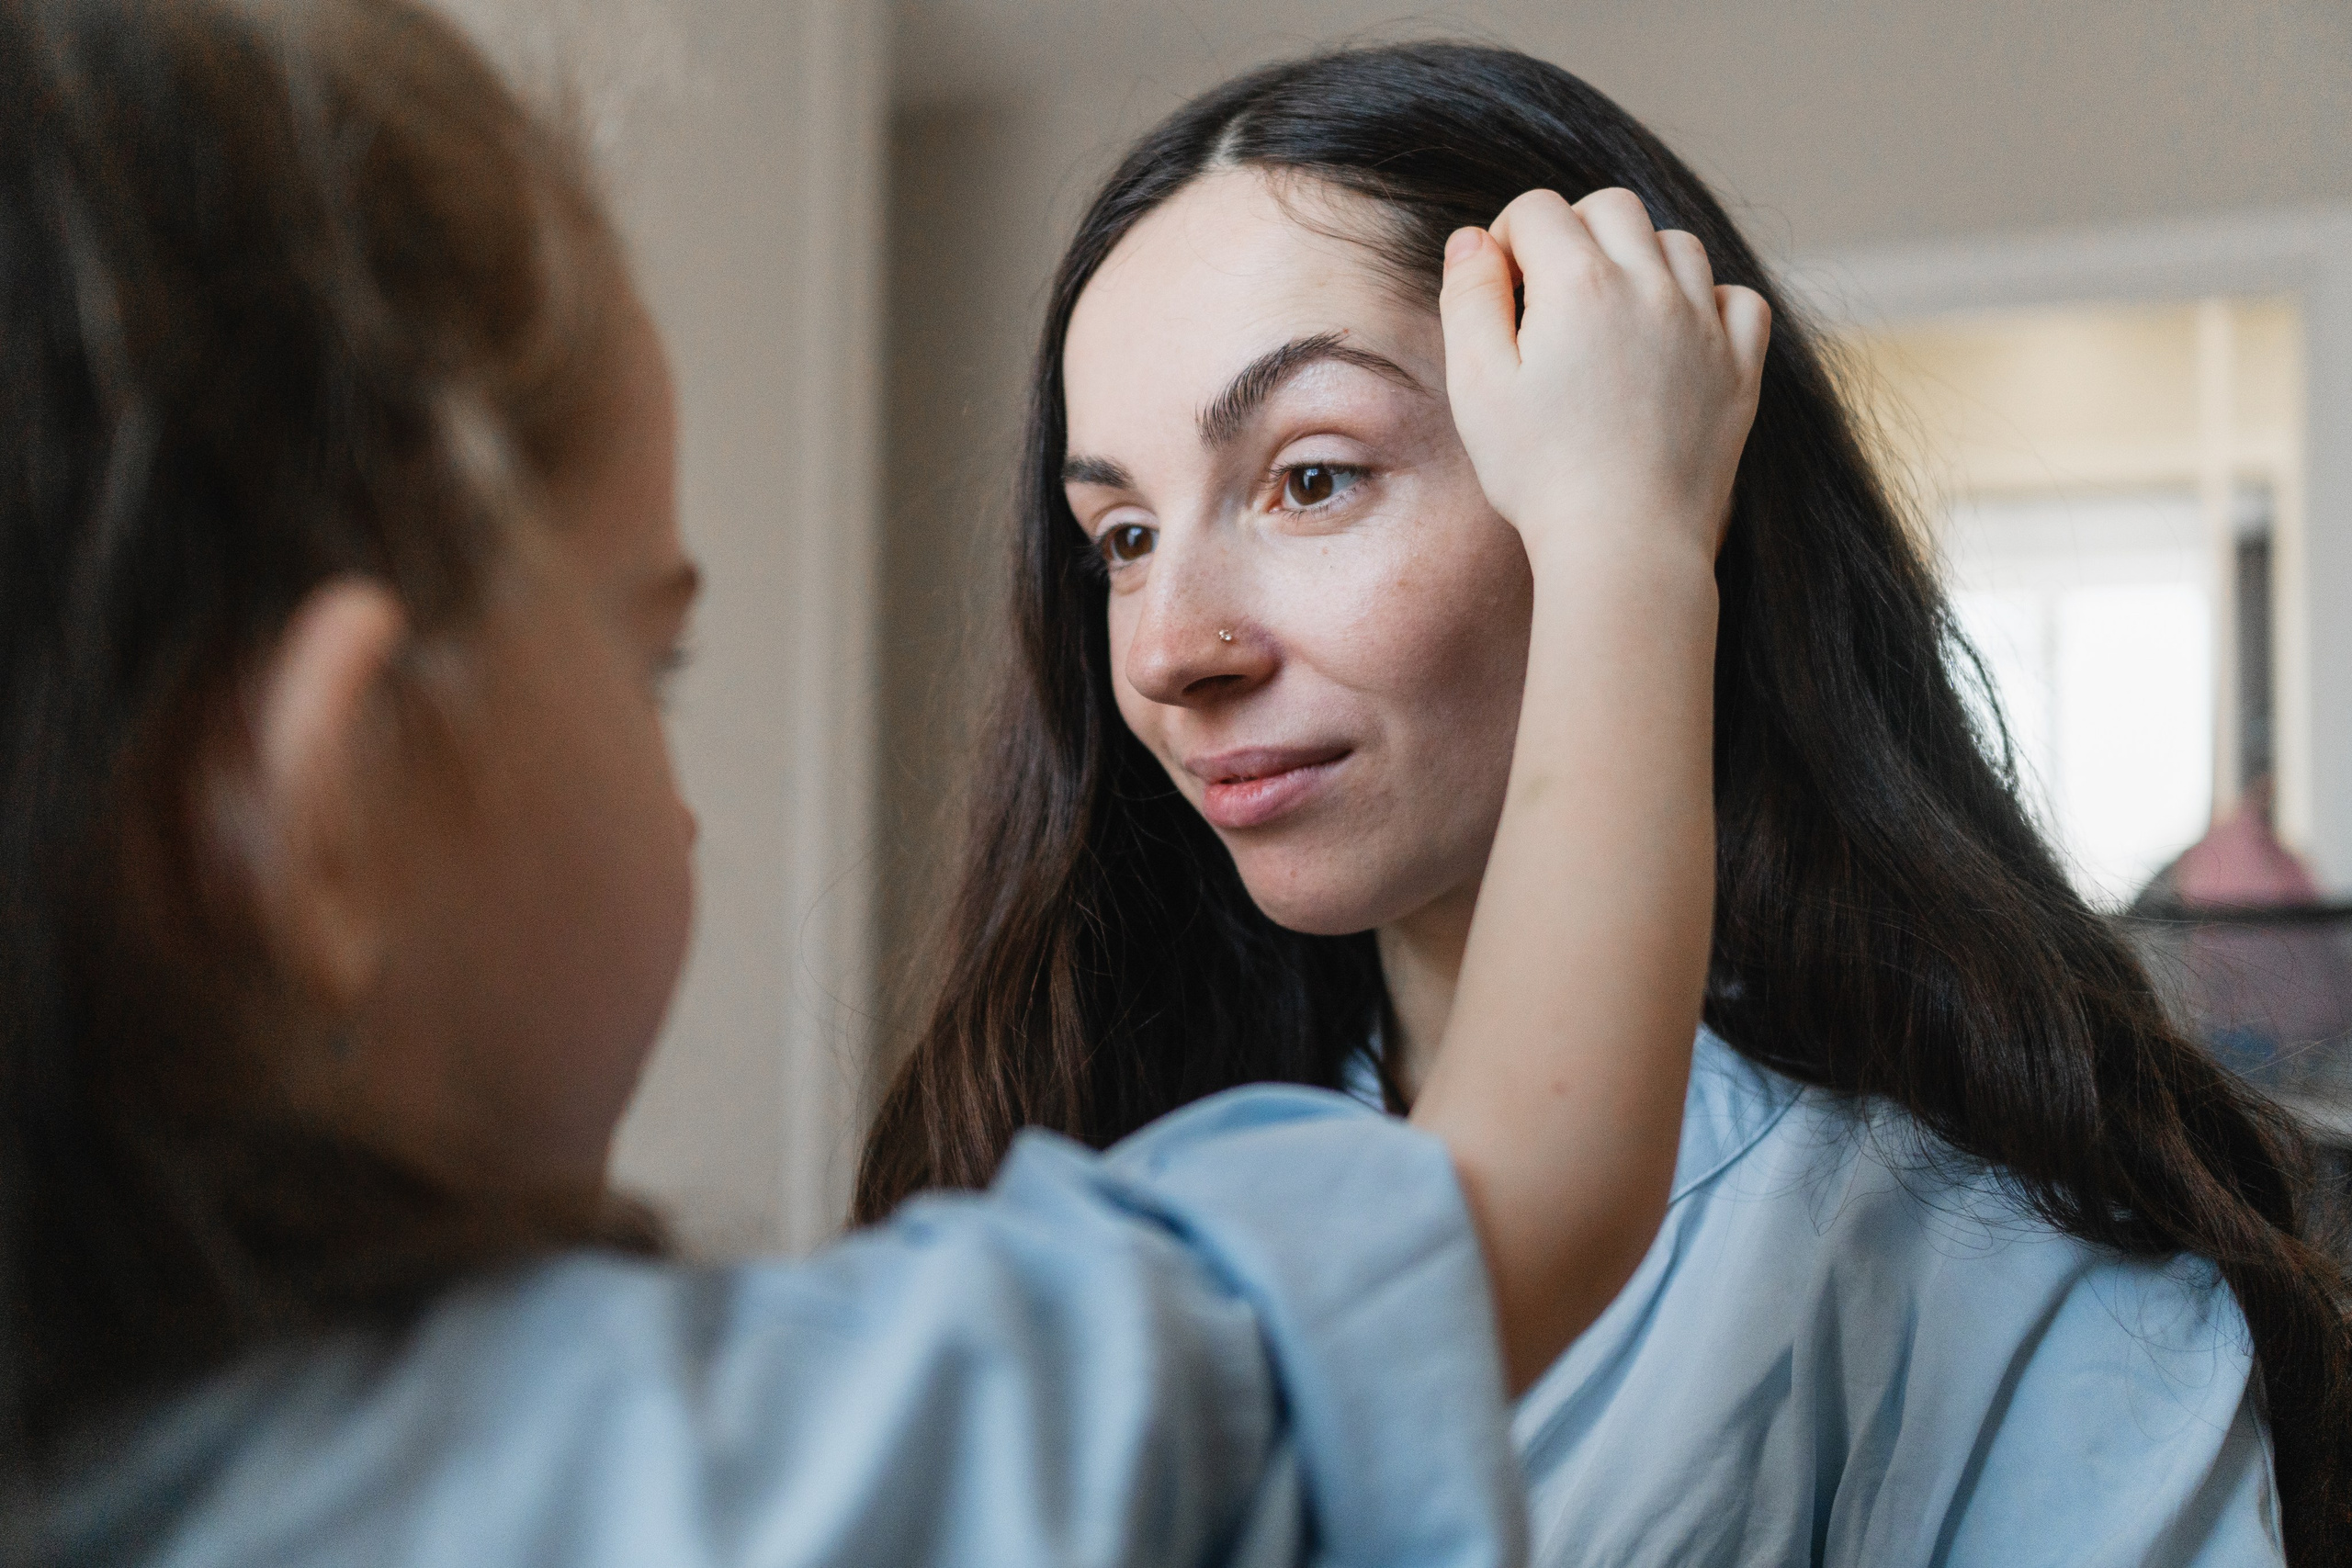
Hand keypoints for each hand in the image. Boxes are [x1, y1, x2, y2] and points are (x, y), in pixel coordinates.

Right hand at [1439, 188, 1769, 575]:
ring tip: (1608, 317)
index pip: (1537, 209)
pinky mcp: (1739, 367)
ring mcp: (1704, 323)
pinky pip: (1737, 298)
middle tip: (1548, 296)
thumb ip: (1469, 298)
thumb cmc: (1539, 471)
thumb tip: (1473, 239)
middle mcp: (1650, 284)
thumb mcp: (1476, 385)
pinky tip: (1675, 337)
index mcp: (1578, 282)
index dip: (1506, 238)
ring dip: (1637, 260)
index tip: (1500, 288)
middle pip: (1610, 208)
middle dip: (1571, 233)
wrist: (1624, 543)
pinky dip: (1707, 301)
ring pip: (1676, 244)